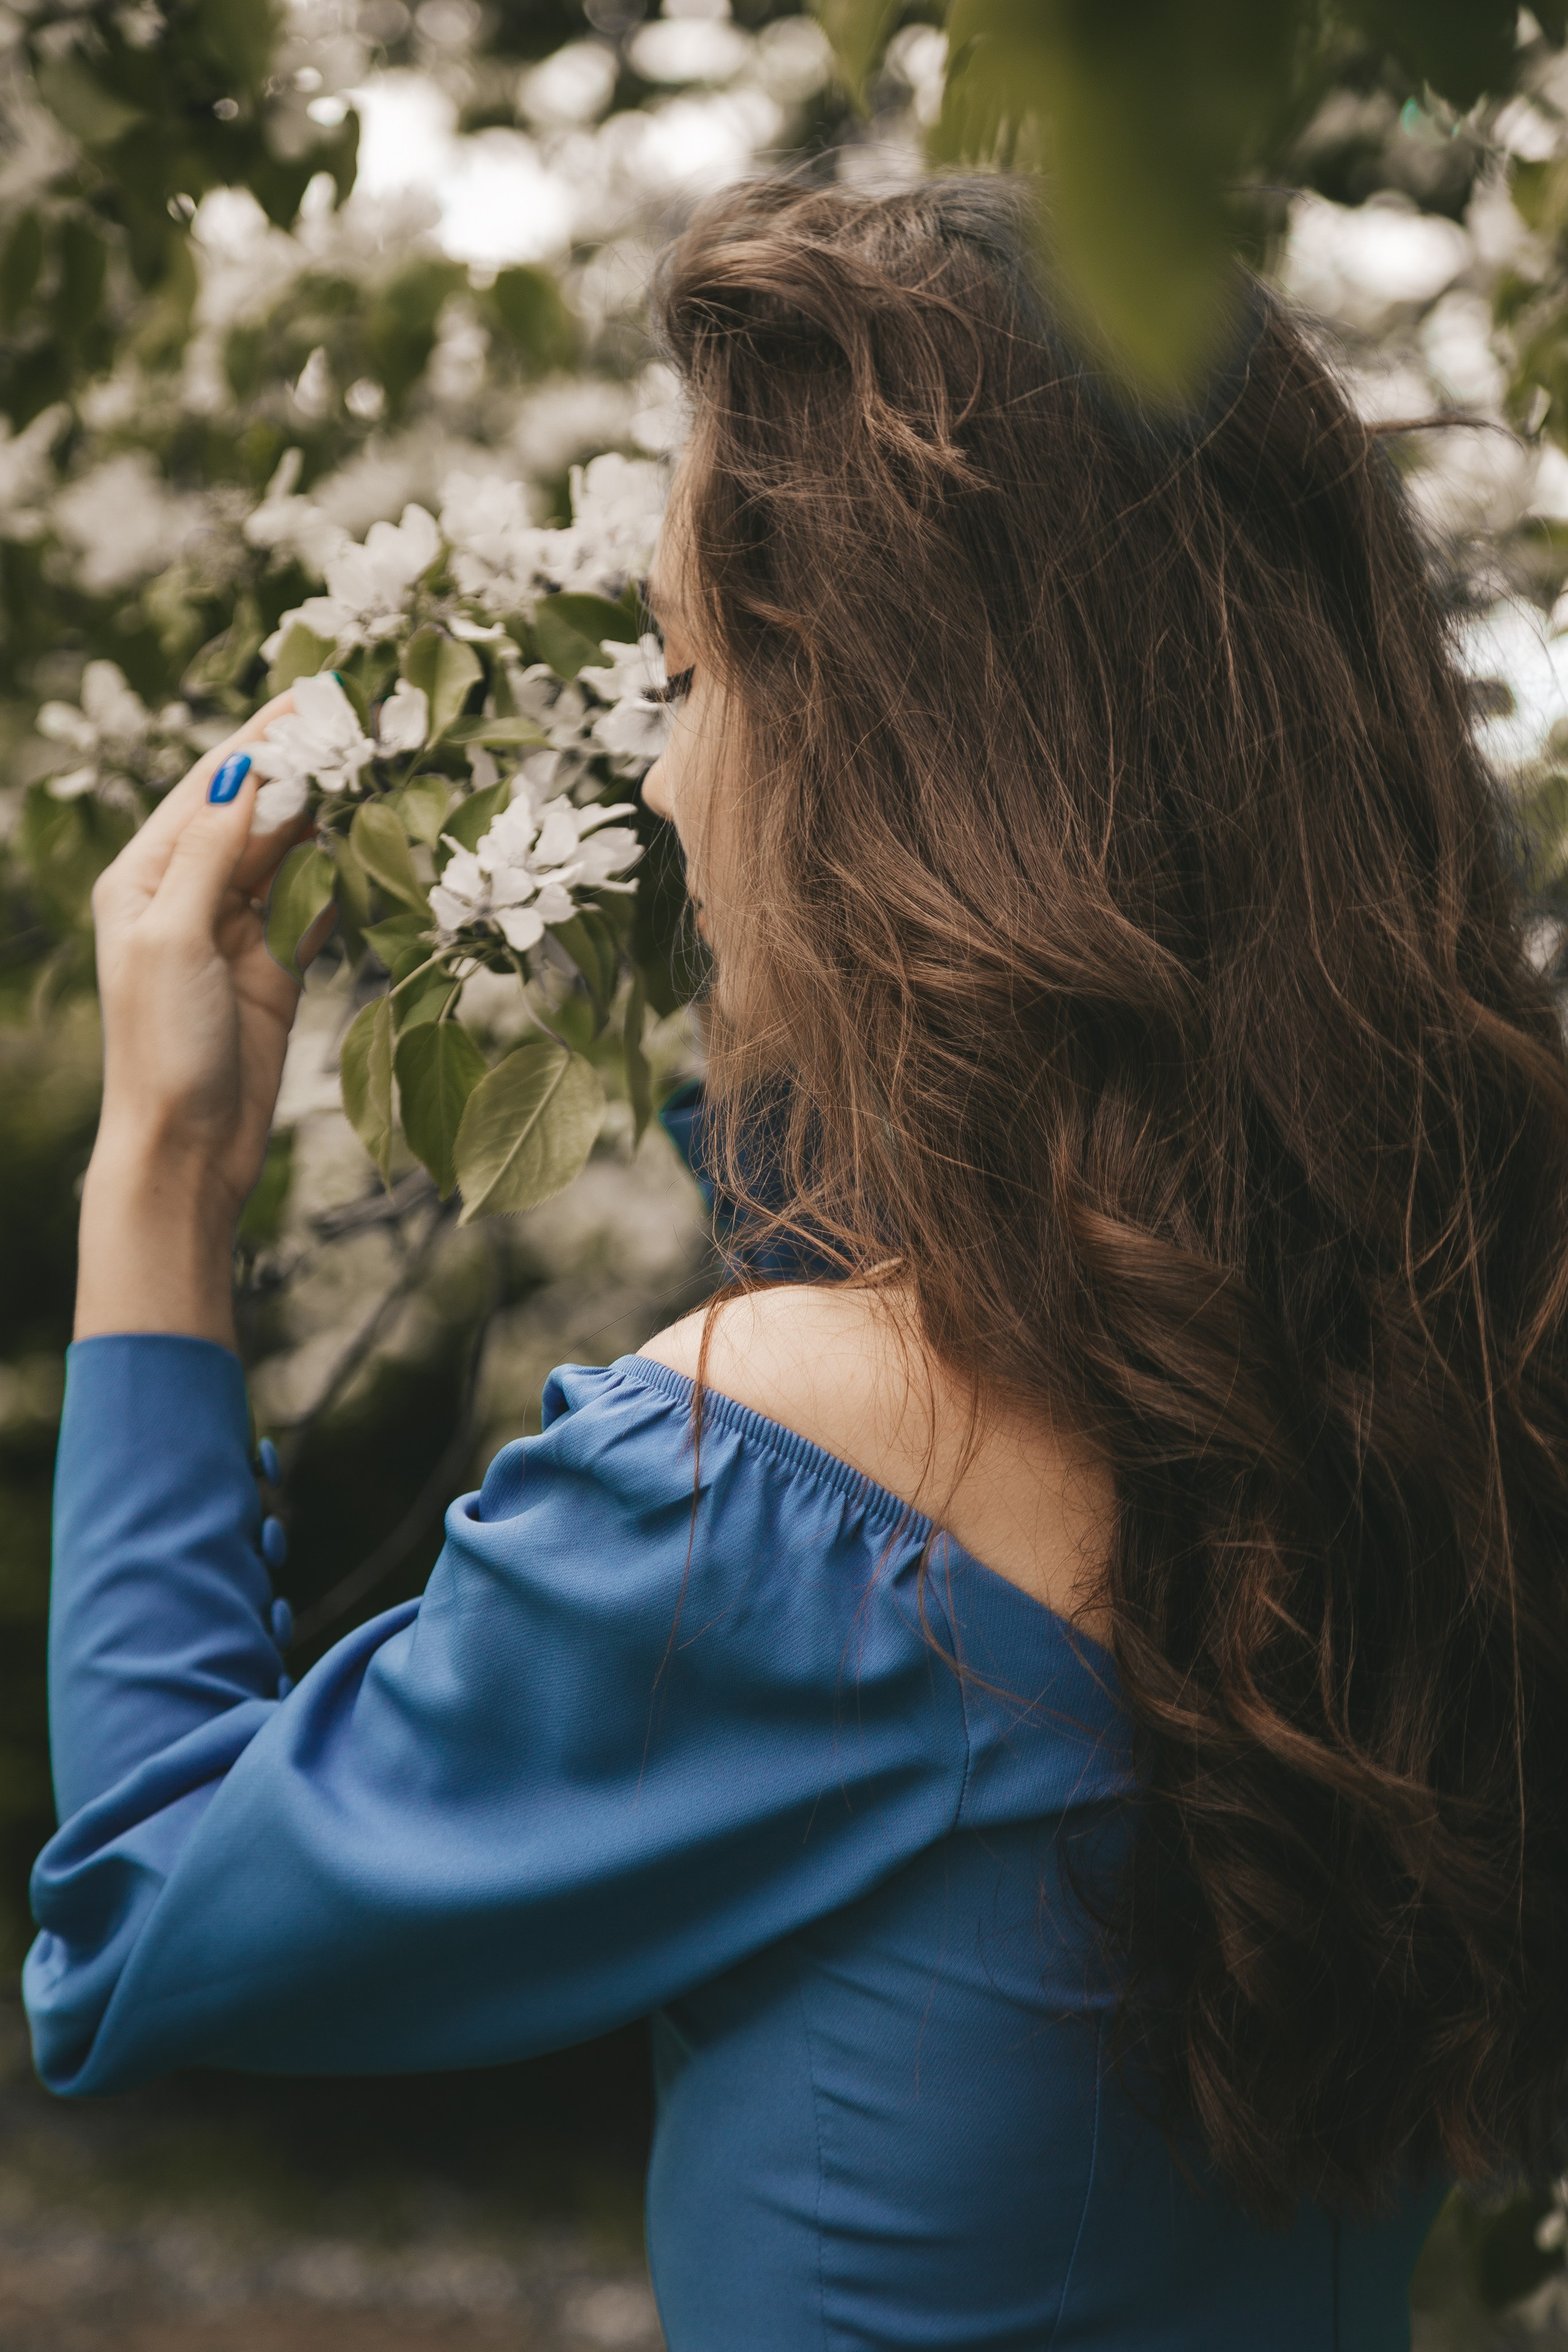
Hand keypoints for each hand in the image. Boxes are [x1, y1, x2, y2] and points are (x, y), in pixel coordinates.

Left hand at [76, 696, 333, 1347]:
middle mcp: (187, 893)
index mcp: (144, 876)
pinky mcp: (278, 966)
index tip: (310, 692)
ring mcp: (236, 929)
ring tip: (379, 763)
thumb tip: (247, 772)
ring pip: (290, 852)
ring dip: (331, 811)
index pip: (209, 787)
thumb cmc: (162, 1044)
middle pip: (254, 811)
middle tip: (360, 716)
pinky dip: (348, 873)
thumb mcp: (174, 938)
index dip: (260, 738)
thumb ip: (211, 854)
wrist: (187, 1144)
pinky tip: (380, 839)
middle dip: (302, 764)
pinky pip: (317, 904)